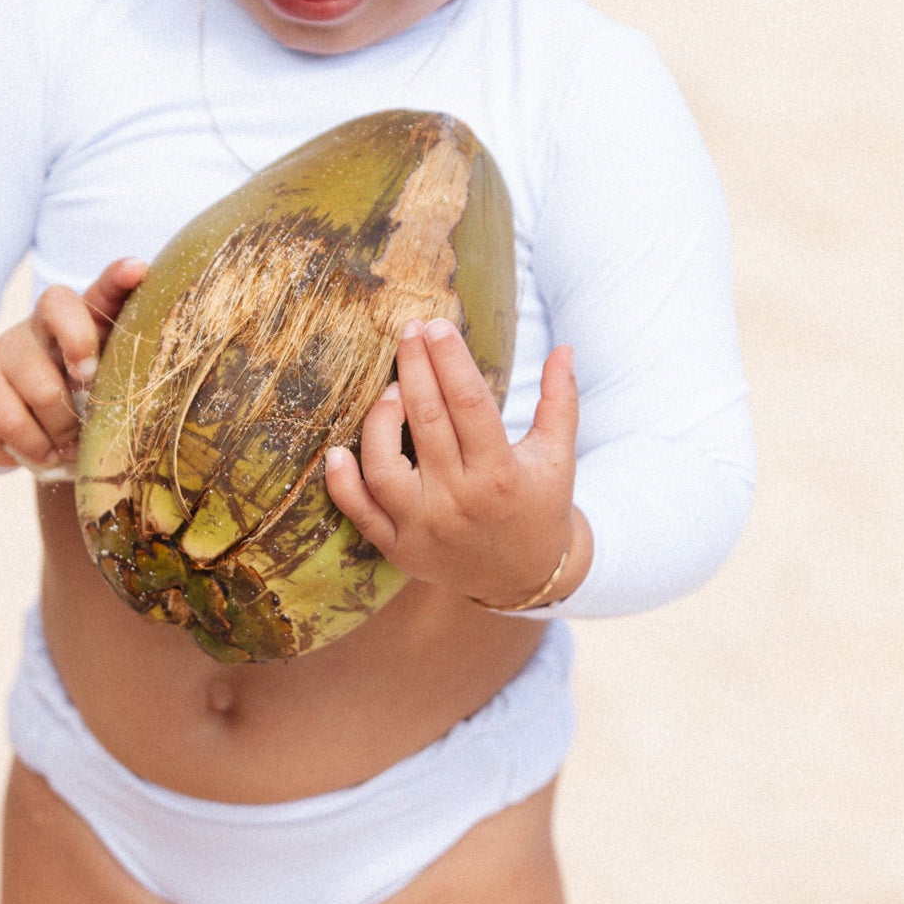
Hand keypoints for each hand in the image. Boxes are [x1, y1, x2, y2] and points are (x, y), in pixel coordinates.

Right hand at [0, 257, 146, 469]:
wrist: (1, 421)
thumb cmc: (68, 399)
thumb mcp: (98, 384)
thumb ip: (121, 376)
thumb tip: (160, 393)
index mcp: (81, 320)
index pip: (101, 290)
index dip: (117, 278)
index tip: (137, 270)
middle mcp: (41, 324)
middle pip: (64, 319)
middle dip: (84, 360)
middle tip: (87, 391)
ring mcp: (6, 348)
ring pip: (46, 390)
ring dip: (64, 429)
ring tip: (67, 441)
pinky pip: (15, 421)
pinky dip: (37, 447)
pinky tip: (43, 450)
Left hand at [324, 319, 585, 608]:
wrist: (524, 578)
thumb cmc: (539, 505)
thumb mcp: (559, 456)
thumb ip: (561, 401)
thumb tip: (565, 348)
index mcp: (501, 475)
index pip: (468, 403)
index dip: (449, 359)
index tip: (436, 325)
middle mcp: (459, 501)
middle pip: (426, 422)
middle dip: (414, 368)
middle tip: (408, 330)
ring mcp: (424, 528)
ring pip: (384, 465)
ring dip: (380, 419)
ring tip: (393, 388)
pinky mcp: (399, 549)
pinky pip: (361, 513)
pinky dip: (342, 484)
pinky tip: (338, 450)